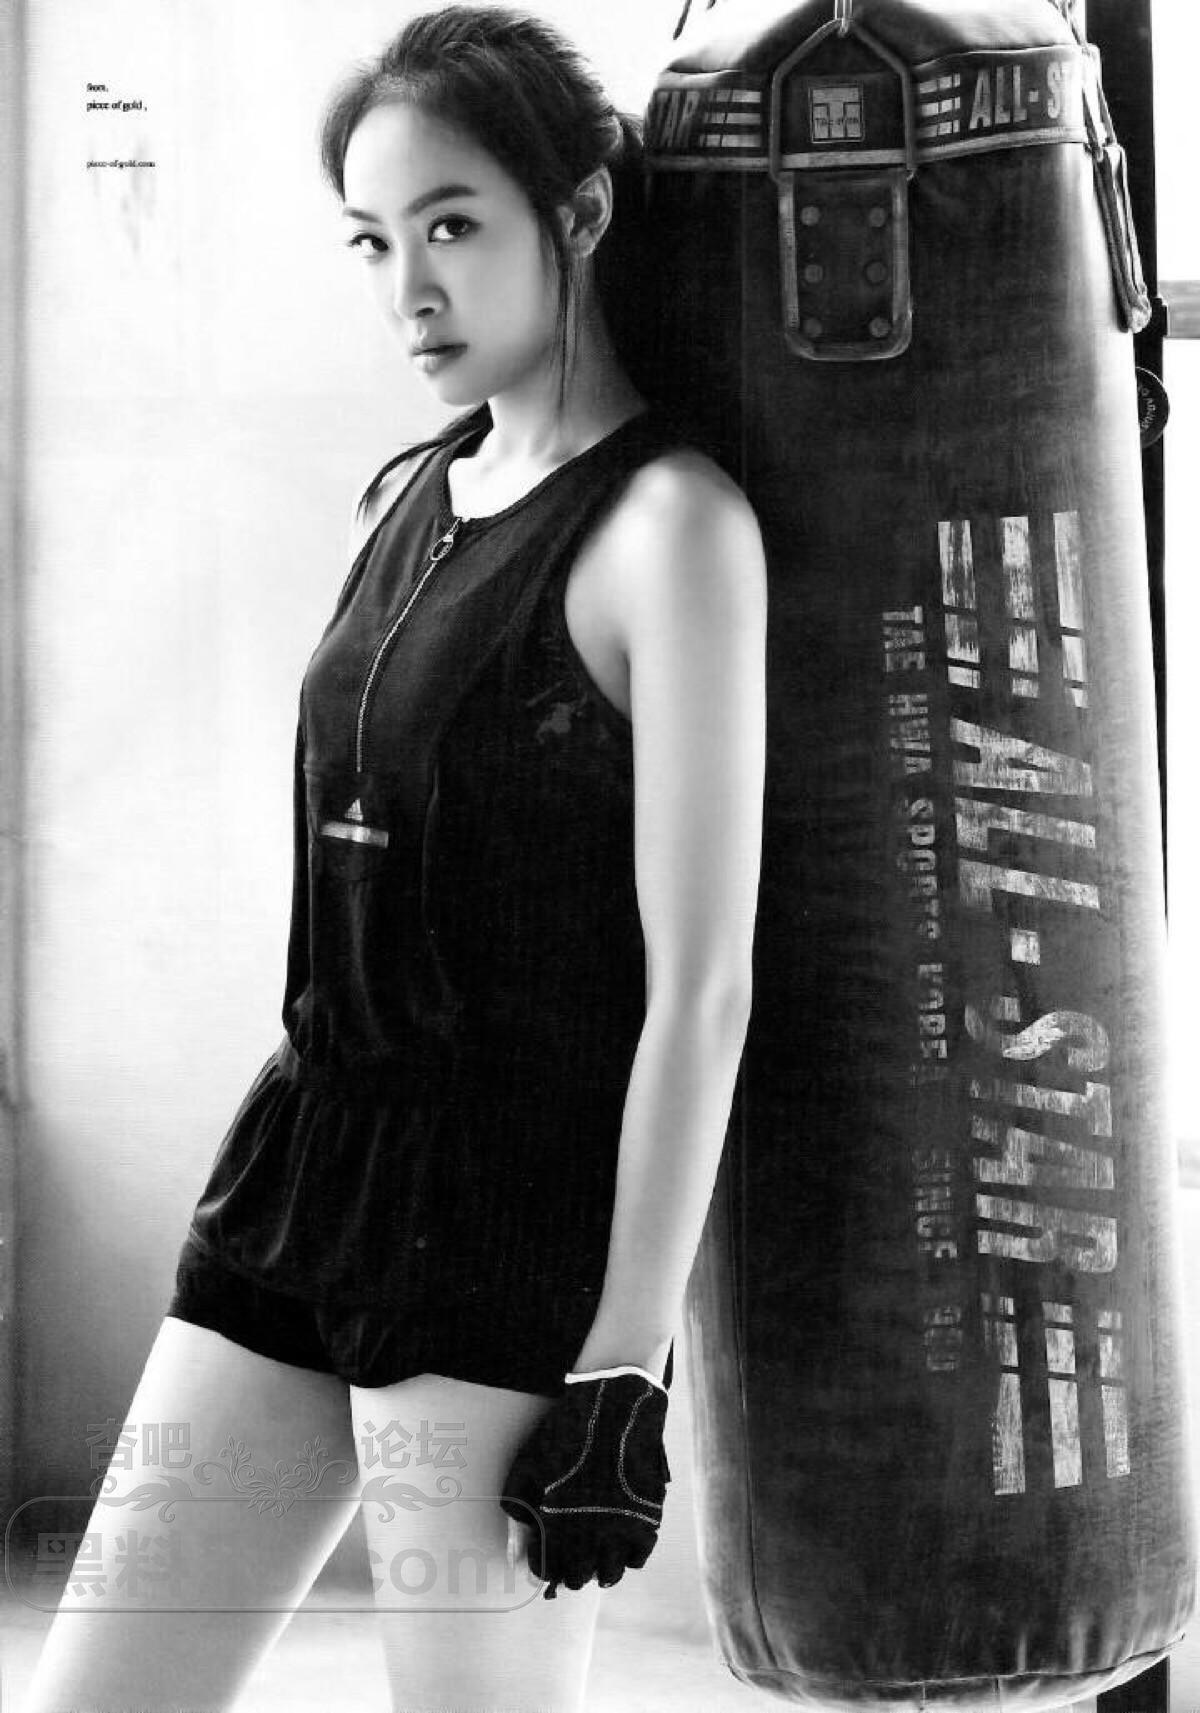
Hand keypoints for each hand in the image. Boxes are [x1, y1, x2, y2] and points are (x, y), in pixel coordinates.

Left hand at [500, 1365, 670, 1598]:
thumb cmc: (565, 1433)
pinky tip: (618, 1542)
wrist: (614, 1405)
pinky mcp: (648, 1517)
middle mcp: (590, 1534)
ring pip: (610, 1574)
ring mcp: (622, 1527)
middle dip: (569, 1572)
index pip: (546, 1570)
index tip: (544, 1558)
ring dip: (599, 1571)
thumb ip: (517, 1513)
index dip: (543, 1566)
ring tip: (594, 1558)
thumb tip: (517, 1552)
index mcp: (556, 1524)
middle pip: (578, 1577)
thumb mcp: (527, 1466)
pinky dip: (628, 1557)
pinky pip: (638, 1557)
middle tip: (569, 1559)